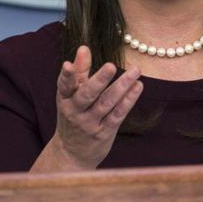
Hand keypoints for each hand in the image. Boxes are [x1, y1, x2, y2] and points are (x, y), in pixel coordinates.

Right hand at [35, 46, 142, 170]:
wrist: (71, 154)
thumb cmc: (72, 116)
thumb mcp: (70, 96)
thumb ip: (79, 71)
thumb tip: (83, 48)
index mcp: (65, 99)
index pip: (64, 86)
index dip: (66, 75)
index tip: (68, 64)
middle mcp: (75, 112)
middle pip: (87, 95)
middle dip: (99, 80)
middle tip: (111, 65)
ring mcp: (90, 123)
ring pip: (106, 103)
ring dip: (122, 86)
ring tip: (135, 70)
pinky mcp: (105, 132)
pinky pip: (118, 114)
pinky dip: (128, 100)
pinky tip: (138, 87)